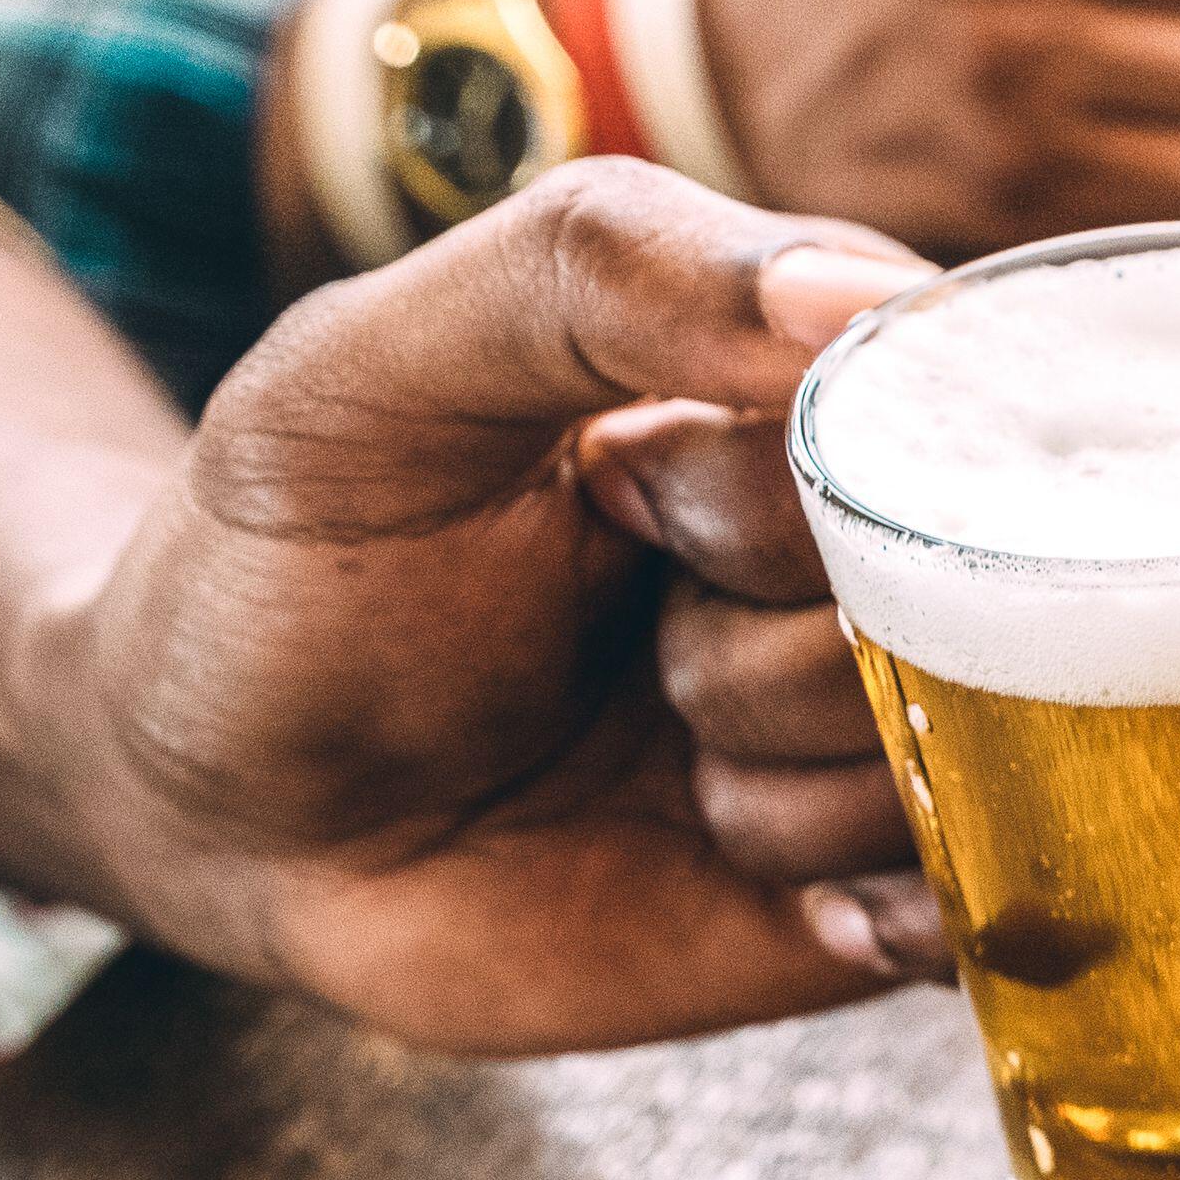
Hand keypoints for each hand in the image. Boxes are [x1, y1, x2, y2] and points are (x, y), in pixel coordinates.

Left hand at [32, 164, 952, 1053]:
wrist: (211, 809)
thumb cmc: (292, 562)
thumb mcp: (375, 364)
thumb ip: (601, 271)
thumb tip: (868, 298)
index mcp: (796, 403)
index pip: (943, 418)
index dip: (793, 484)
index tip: (631, 499)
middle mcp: (871, 568)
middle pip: (969, 603)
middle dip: (770, 644)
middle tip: (638, 645)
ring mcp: (877, 737)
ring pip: (965, 761)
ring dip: (783, 786)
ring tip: (661, 765)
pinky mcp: (869, 902)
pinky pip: (967, 909)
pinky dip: (866, 905)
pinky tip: (743, 872)